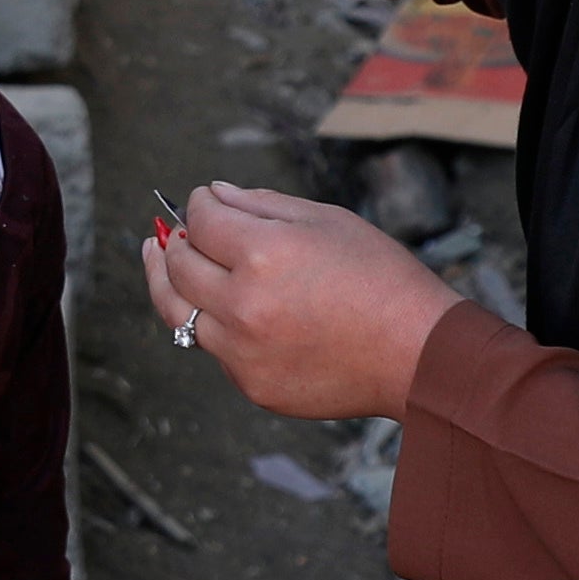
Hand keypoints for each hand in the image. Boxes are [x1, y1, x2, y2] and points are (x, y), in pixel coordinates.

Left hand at [139, 180, 463, 422]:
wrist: (418, 354)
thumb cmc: (380, 278)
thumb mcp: (327, 221)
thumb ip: (261, 206)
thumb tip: (214, 195)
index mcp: (262, 254)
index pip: (201, 220)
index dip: (199, 204)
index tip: (204, 201)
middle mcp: (243, 305)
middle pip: (178, 266)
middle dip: (175, 242)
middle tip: (174, 233)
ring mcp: (243, 352)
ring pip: (180, 314)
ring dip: (171, 284)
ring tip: (160, 262)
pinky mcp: (252, 384)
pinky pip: (216, 349)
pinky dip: (215, 325)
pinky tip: (225, 309)